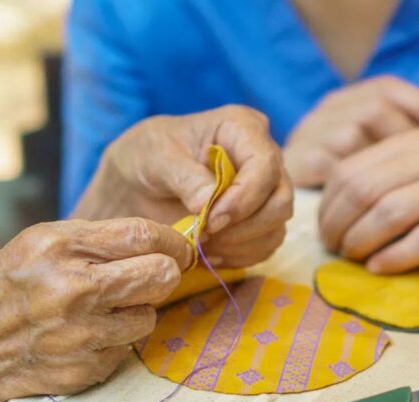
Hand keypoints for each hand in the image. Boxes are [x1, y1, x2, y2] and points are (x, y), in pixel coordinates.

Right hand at [0, 217, 191, 401]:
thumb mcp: (36, 244)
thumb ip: (93, 242)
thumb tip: (157, 242)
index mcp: (58, 245)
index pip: (144, 236)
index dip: (173, 242)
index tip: (179, 247)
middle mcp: (72, 288)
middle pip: (160, 276)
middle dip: (164, 275)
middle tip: (156, 277)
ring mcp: (79, 333)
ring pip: (149, 318)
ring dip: (137, 314)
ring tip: (106, 312)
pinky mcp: (83, 369)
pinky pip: (126, 351)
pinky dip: (114, 344)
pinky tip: (83, 338)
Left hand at [73, 105, 292, 267]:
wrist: (138, 183)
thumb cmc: (147, 156)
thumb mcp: (155, 157)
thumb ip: (182, 176)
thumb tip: (208, 203)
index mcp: (242, 128)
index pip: (265, 164)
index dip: (244, 197)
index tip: (211, 220)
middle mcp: (263, 158)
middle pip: (281, 200)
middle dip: (245, 226)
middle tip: (204, 235)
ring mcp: (265, 192)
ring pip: (276, 227)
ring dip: (240, 245)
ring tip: (202, 244)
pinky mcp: (259, 221)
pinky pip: (265, 247)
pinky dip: (238, 256)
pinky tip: (208, 252)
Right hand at [284, 75, 418, 187]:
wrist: (276, 196)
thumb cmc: (344, 182)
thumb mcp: (372, 151)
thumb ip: (400, 137)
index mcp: (346, 101)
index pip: (386, 87)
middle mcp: (325, 110)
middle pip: (373, 107)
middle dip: (401, 134)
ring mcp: (308, 133)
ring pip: (352, 135)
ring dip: (377, 163)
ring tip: (399, 186)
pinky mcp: (297, 162)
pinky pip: (332, 168)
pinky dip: (356, 186)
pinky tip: (373, 205)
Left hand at [318, 129, 418, 273]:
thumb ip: (392, 173)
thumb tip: (340, 211)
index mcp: (412, 142)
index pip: (350, 171)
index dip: (328, 205)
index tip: (325, 228)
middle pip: (362, 193)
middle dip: (338, 226)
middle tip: (334, 249)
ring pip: (387, 216)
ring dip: (361, 243)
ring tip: (354, 259)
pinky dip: (394, 258)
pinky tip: (381, 267)